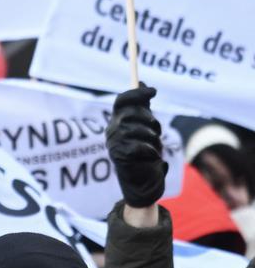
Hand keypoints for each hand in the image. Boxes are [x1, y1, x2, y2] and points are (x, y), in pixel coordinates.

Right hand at [106, 84, 167, 207]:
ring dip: (153, 138)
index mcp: (117, 122)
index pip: (122, 101)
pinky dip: (150, 151)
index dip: (137, 93)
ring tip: (154, 148)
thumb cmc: (146, 155)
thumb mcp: (146, 128)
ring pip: (138, 130)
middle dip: (150, 120)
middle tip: (157, 131)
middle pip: (132, 113)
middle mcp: (112, 130)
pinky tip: (152, 157)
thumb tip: (143, 84)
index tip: (154, 91)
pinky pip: (139, 146)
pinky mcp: (119, 156)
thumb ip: (143, 109)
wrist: (143, 183)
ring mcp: (114, 143)